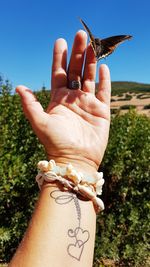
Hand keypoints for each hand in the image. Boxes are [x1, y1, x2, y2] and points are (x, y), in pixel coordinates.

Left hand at [16, 30, 110, 175]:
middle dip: (78, 53)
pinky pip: (104, 92)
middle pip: (75, 70)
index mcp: (58, 99)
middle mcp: (73, 98)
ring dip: (91, 61)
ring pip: (89, 77)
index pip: (58, 73)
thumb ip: (30, 104)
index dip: (59, 57)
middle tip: (80, 35)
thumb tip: (18, 87)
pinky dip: (105, 80)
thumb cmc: (56, 143)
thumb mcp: (40, 123)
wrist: (75, 160)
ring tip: (92, 45)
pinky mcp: (101, 111)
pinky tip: (104, 67)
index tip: (60, 41)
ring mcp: (88, 104)